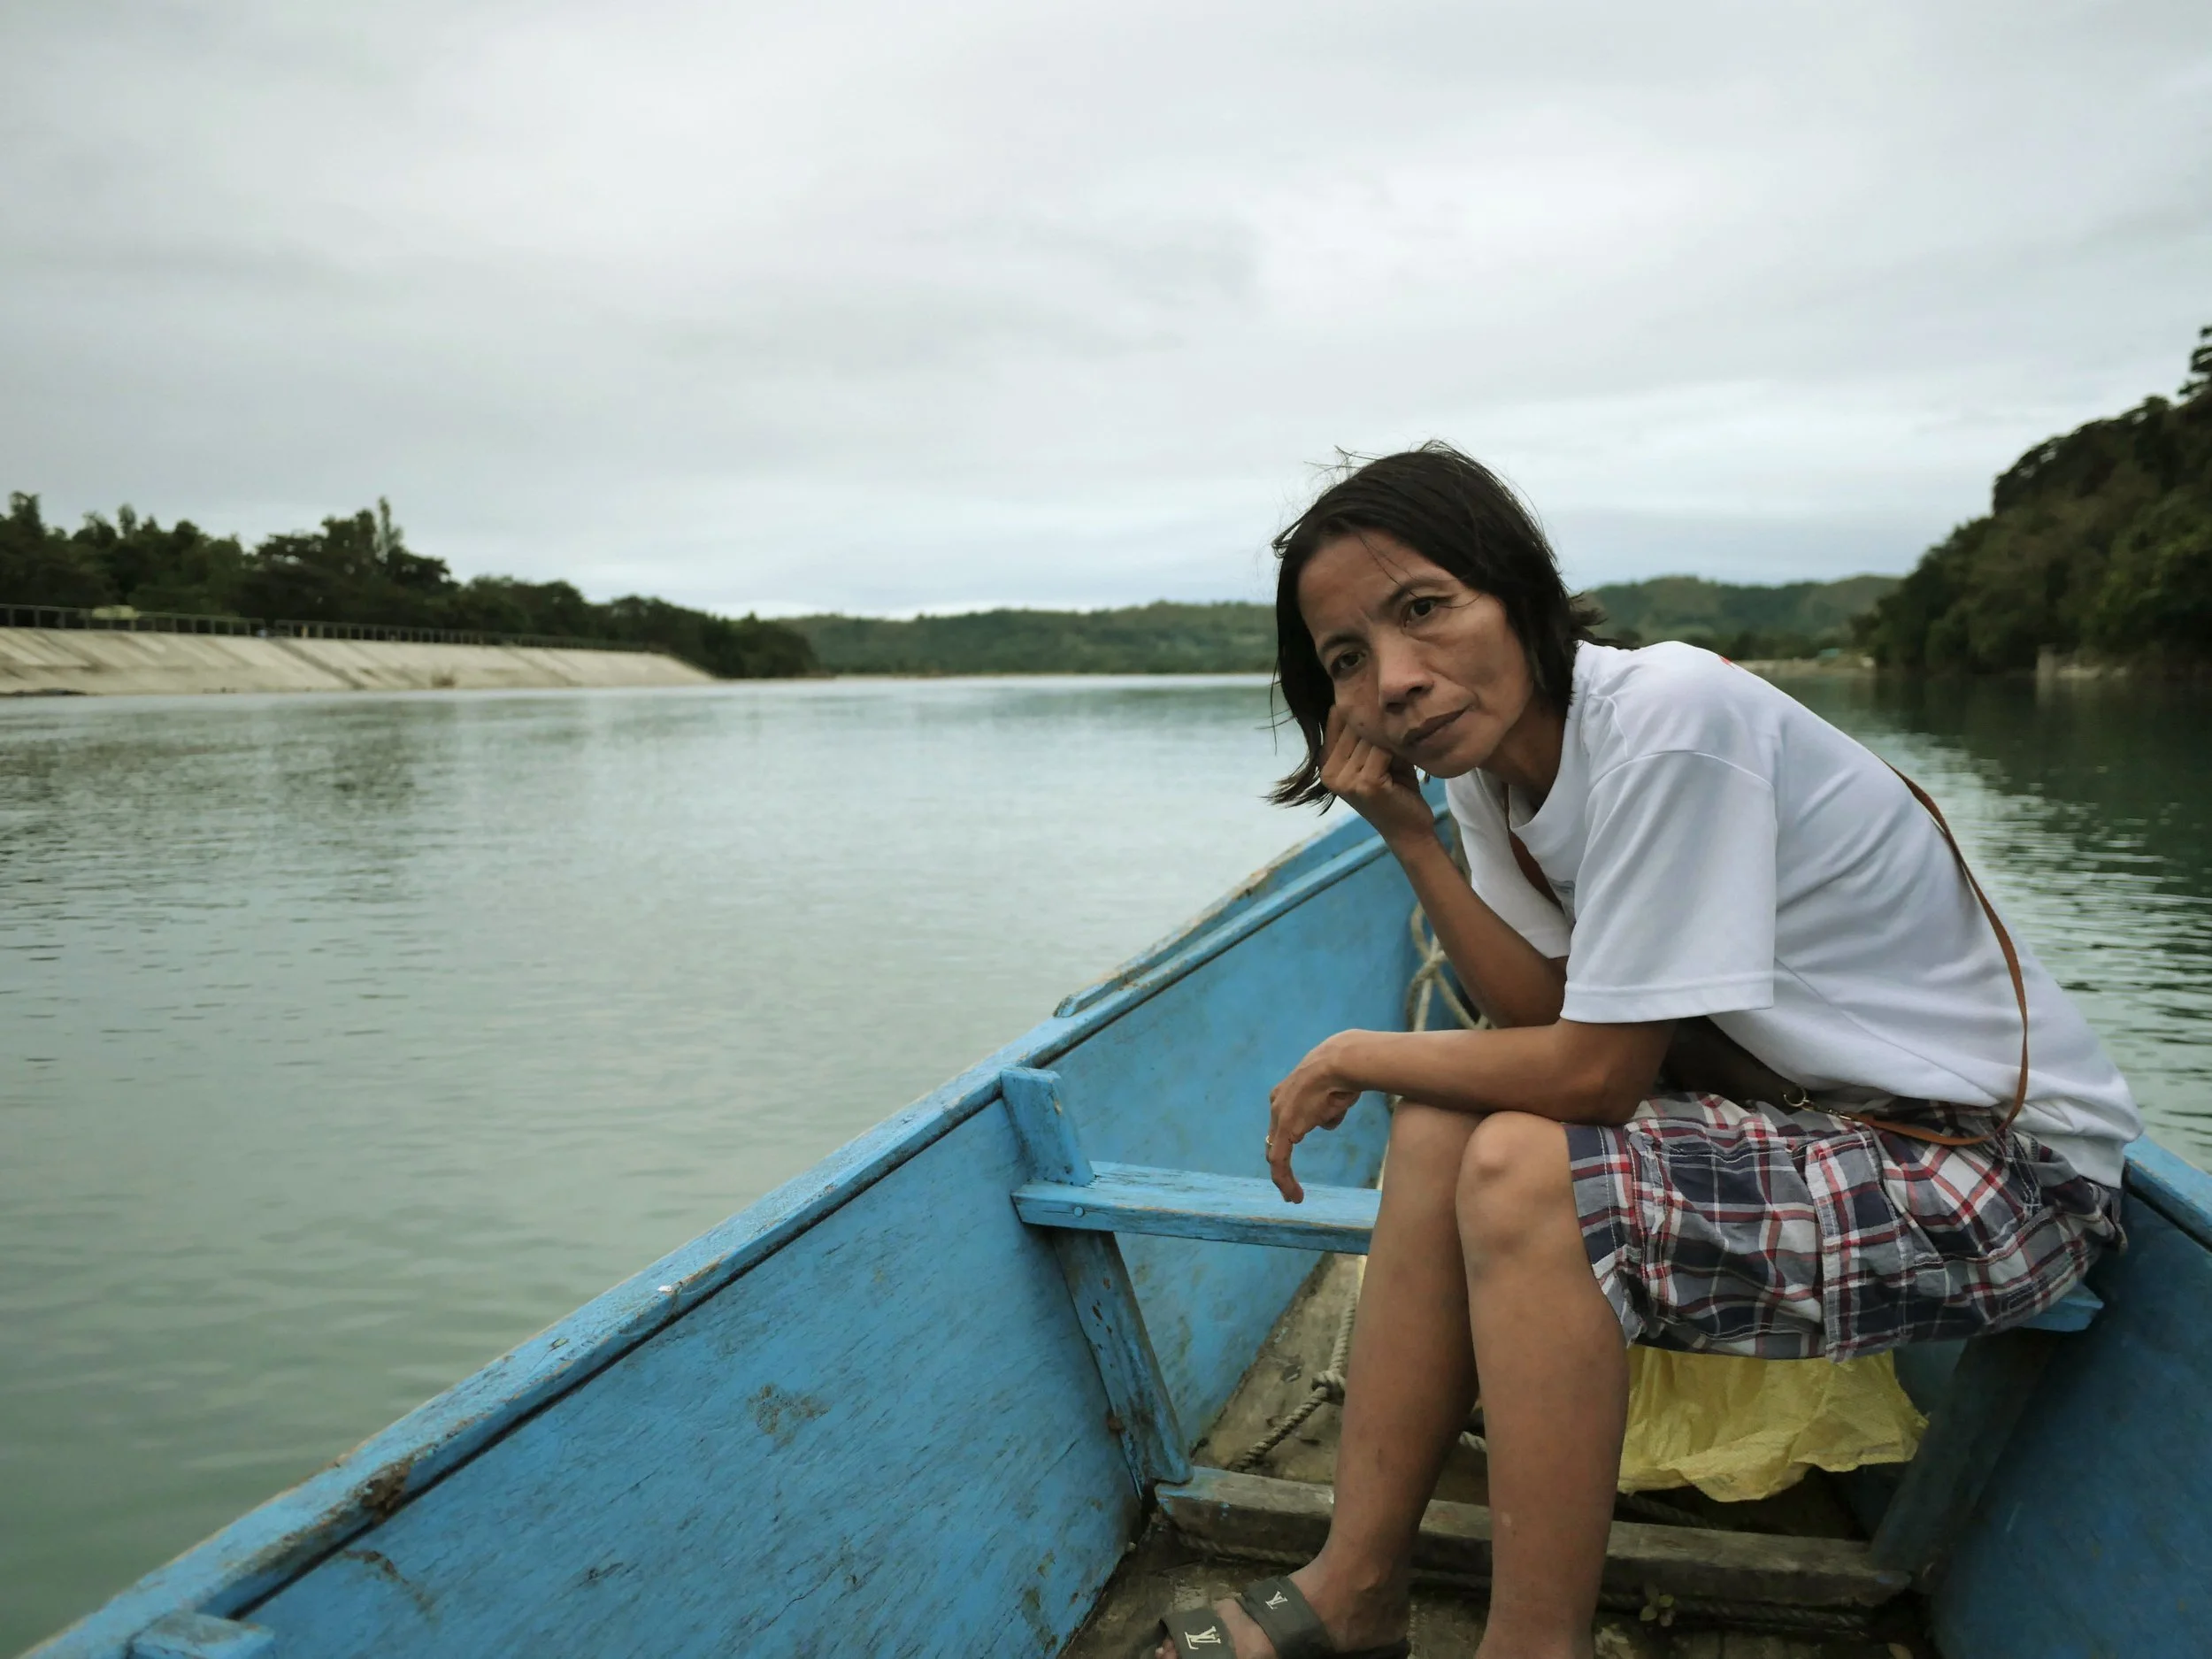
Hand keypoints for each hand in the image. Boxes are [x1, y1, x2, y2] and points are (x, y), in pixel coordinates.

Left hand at [1265, 1033, 1365, 1202]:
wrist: (1342, 1063)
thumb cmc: (1344, 1076)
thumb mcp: (1334, 1097)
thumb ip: (1326, 1112)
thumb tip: (1326, 1123)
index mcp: (1287, 1095)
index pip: (1281, 1126)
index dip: (1286, 1145)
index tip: (1292, 1162)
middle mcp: (1278, 1104)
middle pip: (1275, 1141)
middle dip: (1281, 1167)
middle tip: (1288, 1188)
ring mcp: (1279, 1116)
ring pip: (1275, 1154)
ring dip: (1284, 1179)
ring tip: (1292, 1197)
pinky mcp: (1285, 1129)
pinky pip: (1279, 1159)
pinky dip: (1284, 1179)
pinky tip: (1293, 1194)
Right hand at [1320, 706, 1434, 847]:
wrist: (1408, 830)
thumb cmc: (1396, 789)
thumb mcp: (1376, 757)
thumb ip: (1367, 733)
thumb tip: (1372, 691)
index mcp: (1325, 764)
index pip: (1337, 717)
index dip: (1360, 706)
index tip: (1380, 696)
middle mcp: (1328, 772)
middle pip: (1355, 726)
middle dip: (1379, 720)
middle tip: (1404, 715)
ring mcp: (1345, 780)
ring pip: (1370, 737)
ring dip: (1392, 733)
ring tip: (1409, 733)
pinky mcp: (1365, 784)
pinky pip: (1383, 750)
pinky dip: (1398, 746)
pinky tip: (1410, 748)